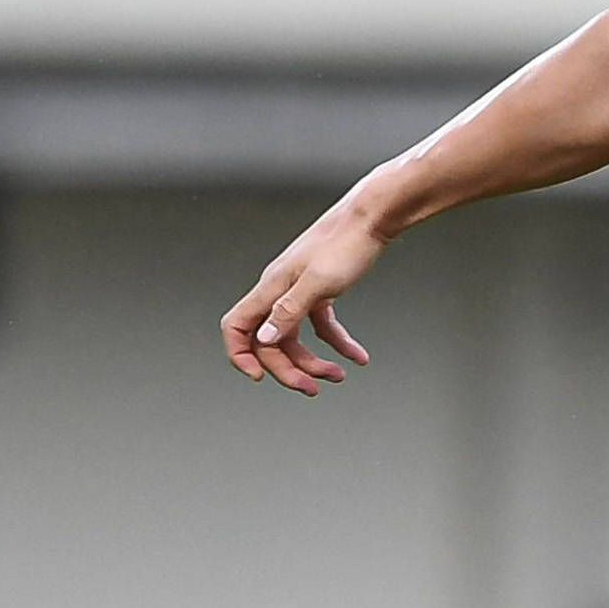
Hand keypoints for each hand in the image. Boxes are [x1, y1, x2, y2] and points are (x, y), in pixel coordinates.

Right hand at [222, 202, 393, 395]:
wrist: (371, 219)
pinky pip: (321, 325)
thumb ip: (289, 311)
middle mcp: (280, 291)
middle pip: (270, 341)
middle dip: (289, 368)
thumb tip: (264, 339)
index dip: (240, 354)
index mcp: (271, 288)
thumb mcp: (318, 282)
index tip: (259, 377)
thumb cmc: (345, 244)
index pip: (237, 326)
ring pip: (296, 337)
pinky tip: (357, 356)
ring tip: (338, 376)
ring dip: (314, 361)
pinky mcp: (322, 291)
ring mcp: (300, 292)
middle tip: (313, 388)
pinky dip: (337, 343)